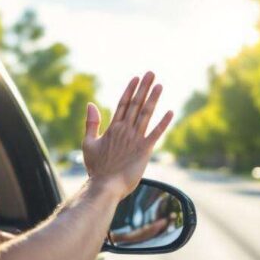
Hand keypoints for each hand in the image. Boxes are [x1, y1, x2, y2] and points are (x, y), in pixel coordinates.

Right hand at [82, 72, 172, 200]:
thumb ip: (91, 123)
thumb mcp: (88, 143)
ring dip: (153, 99)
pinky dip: (164, 123)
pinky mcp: (145, 150)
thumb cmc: (96, 168)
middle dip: (144, 87)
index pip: (123, 103)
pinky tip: (171, 112)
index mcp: (113, 127)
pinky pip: (156, 133)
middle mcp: (125, 130)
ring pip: (146, 114)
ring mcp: (136, 139)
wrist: (105, 186)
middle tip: (151, 73)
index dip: (130, 90)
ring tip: (159, 85)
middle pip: (136, 104)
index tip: (136, 78)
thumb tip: (91, 104)